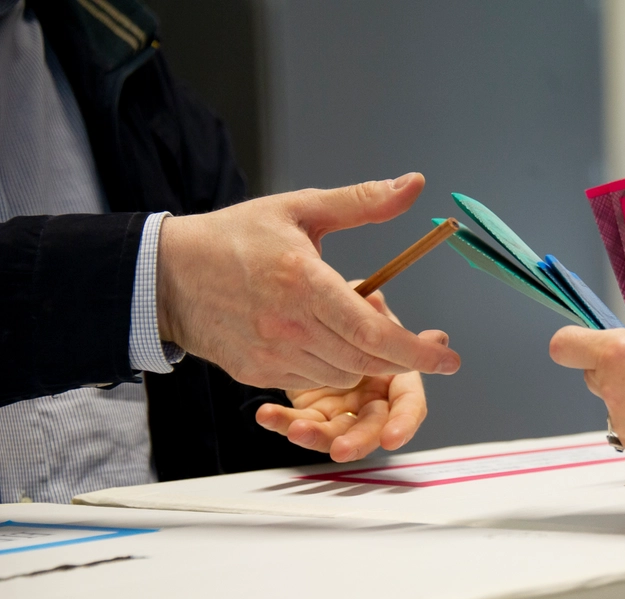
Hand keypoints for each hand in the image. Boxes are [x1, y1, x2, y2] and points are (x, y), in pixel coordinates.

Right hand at [156, 173, 459, 389]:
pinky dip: (333, 367)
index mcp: (303, 283)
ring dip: (365, 361)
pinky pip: (313, 382)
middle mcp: (288, 326)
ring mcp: (271, 354)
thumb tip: (413, 184)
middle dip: (401, 359)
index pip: (375, 332)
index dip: (418, 353)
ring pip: (343, 376)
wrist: (167, 274)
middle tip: (422, 347)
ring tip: (361, 329)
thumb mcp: (301, 209)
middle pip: (366, 362)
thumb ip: (362, 202)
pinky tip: (330, 341)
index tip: (450, 360)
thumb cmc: (236, 237)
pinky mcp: (258, 372)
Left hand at [255, 293, 429, 462]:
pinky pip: (300, 422)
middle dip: (358, 441)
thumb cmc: (345, 311)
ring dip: (317, 436)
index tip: (392, 438)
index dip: (404, 422)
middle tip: (341, 450)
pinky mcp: (313, 413)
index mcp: (395, 376)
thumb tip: (390, 310)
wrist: (303, 314)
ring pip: (336, 433)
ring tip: (296, 430)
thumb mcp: (359, 304)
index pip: (408, 404)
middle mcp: (373, 397)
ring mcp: (343, 409)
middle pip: (373, 427)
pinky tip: (267, 415)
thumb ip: (373, 312)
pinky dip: (283, 421)